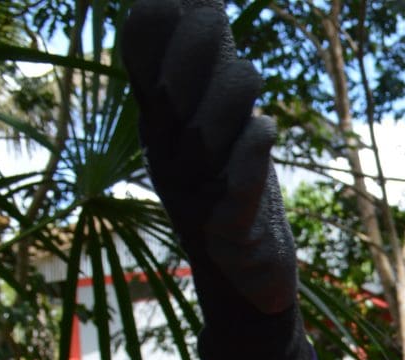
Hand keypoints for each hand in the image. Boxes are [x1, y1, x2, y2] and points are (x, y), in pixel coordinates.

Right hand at [121, 0, 313, 359]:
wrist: (249, 288)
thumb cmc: (235, 195)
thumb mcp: (217, 125)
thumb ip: (210, 66)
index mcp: (159, 121)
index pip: (139, 55)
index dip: (159, 15)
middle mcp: (166, 154)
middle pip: (168, 84)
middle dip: (198, 44)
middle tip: (222, 21)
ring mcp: (192, 193)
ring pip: (205, 126)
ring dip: (232, 92)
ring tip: (254, 84)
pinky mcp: (226, 230)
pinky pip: (237, 178)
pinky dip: (253, 147)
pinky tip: (265, 130)